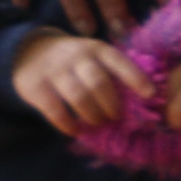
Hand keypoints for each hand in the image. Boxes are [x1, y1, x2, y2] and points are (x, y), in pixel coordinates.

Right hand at [9, 33, 134, 135]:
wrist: (30, 51)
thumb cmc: (75, 61)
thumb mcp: (94, 56)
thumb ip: (112, 72)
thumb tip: (141, 101)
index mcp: (97, 49)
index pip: (120, 62)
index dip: (136, 78)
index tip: (150, 95)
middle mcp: (76, 57)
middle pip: (99, 83)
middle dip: (112, 105)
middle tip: (116, 117)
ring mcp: (54, 70)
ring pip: (79, 97)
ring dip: (93, 115)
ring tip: (98, 123)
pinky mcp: (35, 86)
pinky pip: (55, 110)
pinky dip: (68, 124)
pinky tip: (75, 130)